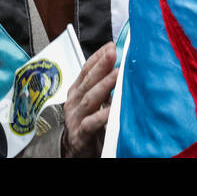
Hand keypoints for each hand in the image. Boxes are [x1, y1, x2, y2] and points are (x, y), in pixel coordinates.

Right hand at [62, 42, 116, 157]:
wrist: (74, 149)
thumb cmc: (86, 121)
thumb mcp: (93, 100)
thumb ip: (104, 85)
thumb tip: (123, 65)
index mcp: (77, 91)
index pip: (86, 70)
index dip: (97, 57)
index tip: (111, 45)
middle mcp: (74, 102)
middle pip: (88, 81)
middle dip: (101, 66)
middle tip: (113, 53)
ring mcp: (75, 118)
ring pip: (89, 99)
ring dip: (103, 86)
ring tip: (117, 74)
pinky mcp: (80, 135)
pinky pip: (90, 124)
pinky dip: (101, 116)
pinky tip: (112, 110)